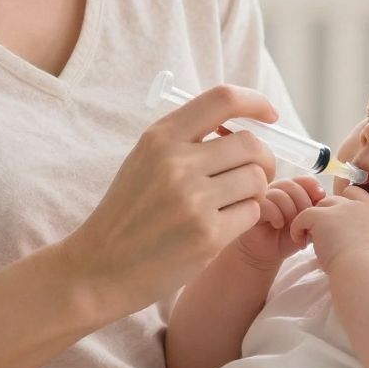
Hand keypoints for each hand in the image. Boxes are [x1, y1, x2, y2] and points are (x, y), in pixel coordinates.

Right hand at [60, 84, 281, 320]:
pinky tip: (221, 225)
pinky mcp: (207, 235)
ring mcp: (192, 200)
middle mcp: (176, 163)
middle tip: (253, 174)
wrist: (98, 268)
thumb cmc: (128, 214)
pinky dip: (245, 218)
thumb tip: (245, 127)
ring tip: (230, 204)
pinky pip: (252, 213)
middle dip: (263, 159)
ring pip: (257, 180)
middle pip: (251, 144)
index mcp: (160, 138)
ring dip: (254, 192)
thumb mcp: (145, 162)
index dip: (255, 102)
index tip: (269, 115)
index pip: (223, 99)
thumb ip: (188, 140)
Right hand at [232, 175, 325, 269]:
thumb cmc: (288, 237)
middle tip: (305, 220)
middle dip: (302, 203)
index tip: (320, 198)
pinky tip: (278, 225)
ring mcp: (263, 198)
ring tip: (292, 225)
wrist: (269, 253)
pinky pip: (266, 203)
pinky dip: (276, 214)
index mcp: (291, 191)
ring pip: (279, 194)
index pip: (303, 179)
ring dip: (289, 211)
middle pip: (292, 185)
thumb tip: (323, 195)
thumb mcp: (306, 223)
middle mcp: (277, 190)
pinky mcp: (252, 208)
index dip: (312, 186)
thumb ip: (314, 209)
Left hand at [288, 186, 368, 269]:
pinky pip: (304, 215)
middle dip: (327, 215)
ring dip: (314, 221)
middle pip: (335, 200)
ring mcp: (340, 209)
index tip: (338, 222)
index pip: (356, 194)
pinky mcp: (322, 216)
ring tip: (311, 242)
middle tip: (323, 237)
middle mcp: (357, 206)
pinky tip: (300, 243)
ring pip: (320, 206)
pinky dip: (298, 228)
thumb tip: (356, 243)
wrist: (365, 270)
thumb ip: (368, 239)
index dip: (344, 205)